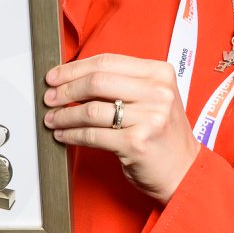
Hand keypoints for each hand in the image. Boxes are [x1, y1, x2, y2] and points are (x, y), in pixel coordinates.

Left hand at [43, 54, 199, 203]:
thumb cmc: (162, 135)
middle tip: (50, 97)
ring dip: (64, 115)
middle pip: (97, 81)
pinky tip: (63, 134)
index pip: (108, 61)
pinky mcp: (137, 143)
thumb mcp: (152, 99)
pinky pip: (92, 135)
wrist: (183, 171)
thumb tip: (75, 79)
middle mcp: (158, 92)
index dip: (75, 68)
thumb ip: (122, 84)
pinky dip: (72, 135)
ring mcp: (149, 118)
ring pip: (91, 110)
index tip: (56, 76)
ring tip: (52, 119)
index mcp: (160, 73)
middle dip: (66, 89)